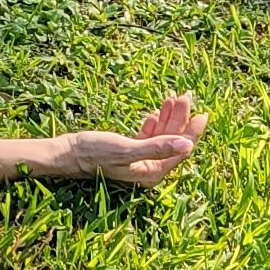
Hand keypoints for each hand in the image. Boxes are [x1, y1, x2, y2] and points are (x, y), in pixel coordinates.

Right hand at [57, 92, 207, 186]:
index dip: (192, 132)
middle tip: (185, 96)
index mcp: (152, 172)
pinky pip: (148, 136)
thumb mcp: (127, 149)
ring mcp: (139, 159)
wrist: (67, 153)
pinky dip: (154, 123)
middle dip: (179, 119)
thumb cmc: (95, 153)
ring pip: (161, 136)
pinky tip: (156, 113)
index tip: (202, 114)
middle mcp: (148, 168)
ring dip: (167, 117)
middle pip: (172, 141)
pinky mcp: (129, 151)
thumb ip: (158, 147)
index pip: (180, 150)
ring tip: (173, 98)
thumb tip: (188, 145)